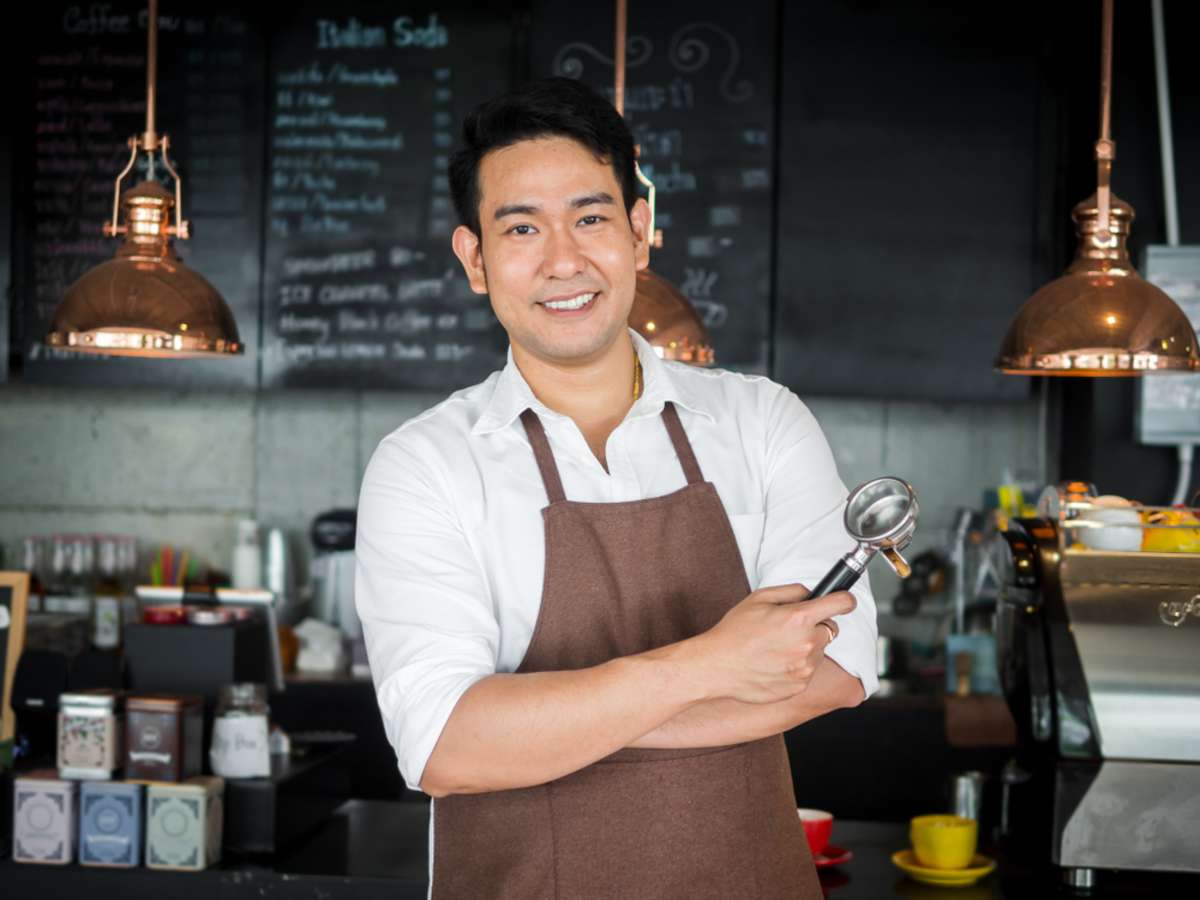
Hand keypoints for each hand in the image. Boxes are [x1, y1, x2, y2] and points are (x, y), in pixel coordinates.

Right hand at [686, 584, 854, 703]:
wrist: (718, 666)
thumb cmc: (735, 632)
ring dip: (806, 648)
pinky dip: (796, 666)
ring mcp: (804, 668)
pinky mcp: (799, 686)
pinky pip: (807, 671)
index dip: (844, 600)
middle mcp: (807, 644)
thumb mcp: (759, 598)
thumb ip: (791, 591)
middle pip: (830, 629)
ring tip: (777, 648)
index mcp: (799, 618)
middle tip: (790, 629)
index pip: (842, 603)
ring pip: (819, 652)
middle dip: (816, 626)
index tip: (843, 601)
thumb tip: (811, 593)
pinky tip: (774, 663)